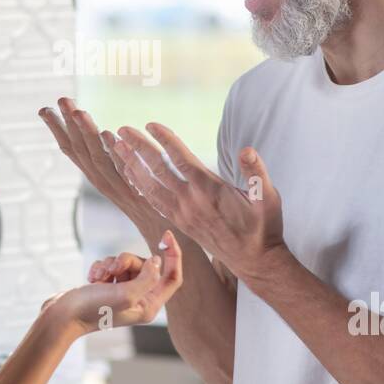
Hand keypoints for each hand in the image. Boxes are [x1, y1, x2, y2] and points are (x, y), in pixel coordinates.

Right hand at [38, 98, 166, 238]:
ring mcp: (122, 190)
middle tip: (58, 99)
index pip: (74, 152)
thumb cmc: (151, 209)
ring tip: (78, 111)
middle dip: (67, 126)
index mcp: (101, 180)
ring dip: (87, 134)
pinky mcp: (142, 195)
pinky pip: (125, 172)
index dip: (59, 131)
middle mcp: (106, 184)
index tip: (45, 110)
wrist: (171, 240)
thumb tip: (112, 136)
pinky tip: (109, 135)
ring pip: (99, 159)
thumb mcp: (130, 183)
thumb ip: (120, 162)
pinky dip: (115, 153)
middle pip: (80, 152)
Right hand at [42, 230, 182, 334]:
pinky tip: (91, 278)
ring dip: (111, 264)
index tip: (166, 234)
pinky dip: (101, 267)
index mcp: (149, 306)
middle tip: (113, 269)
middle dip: (128, 261)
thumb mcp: (126, 294)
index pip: (172, 277)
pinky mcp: (108, 286)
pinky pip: (112, 265)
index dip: (174, 255)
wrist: (63, 315)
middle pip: (146, 266)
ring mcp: (123, 292)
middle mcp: (139, 299)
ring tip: (99, 278)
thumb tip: (157, 260)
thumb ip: (147, 277)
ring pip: (127, 263)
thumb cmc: (94, 308)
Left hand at [112, 123, 285, 284]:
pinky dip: (139, 186)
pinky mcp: (179, 223)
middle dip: (138, 148)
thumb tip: (247, 151)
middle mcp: (190, 202)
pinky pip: (153, 201)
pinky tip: (130, 175)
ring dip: (131, 165)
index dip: (165, 140)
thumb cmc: (263, 226)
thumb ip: (257, 173)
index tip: (150, 123)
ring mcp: (182, 214)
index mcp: (209, 190)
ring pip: (149, 186)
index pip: (181, 159)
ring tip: (116, 148)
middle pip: (157, 169)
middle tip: (122, 130)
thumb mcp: (268, 198)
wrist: (253, 260)